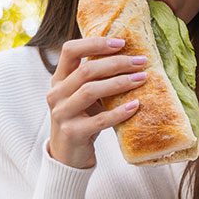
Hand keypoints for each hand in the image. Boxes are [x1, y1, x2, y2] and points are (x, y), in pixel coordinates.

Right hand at [45, 37, 150, 168]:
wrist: (68, 155)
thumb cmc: (82, 120)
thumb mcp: (83, 96)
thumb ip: (95, 79)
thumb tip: (130, 58)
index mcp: (58, 80)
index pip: (70, 50)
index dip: (95, 43)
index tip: (121, 43)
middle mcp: (56, 94)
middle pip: (86, 70)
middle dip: (117, 63)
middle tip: (141, 62)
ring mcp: (62, 113)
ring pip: (91, 91)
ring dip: (120, 83)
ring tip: (142, 79)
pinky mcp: (73, 132)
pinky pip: (100, 119)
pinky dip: (119, 112)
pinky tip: (136, 105)